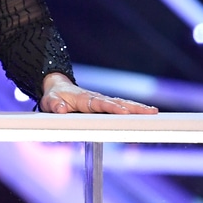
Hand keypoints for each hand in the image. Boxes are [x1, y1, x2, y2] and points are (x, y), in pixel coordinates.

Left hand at [39, 73, 157, 114]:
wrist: (57, 88)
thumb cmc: (53, 97)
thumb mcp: (48, 101)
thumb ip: (54, 105)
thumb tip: (60, 109)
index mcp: (84, 99)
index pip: (100, 104)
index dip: (112, 107)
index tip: (124, 111)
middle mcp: (96, 98)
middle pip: (118, 102)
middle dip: (134, 107)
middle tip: (151, 112)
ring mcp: (101, 101)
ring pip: (122, 103)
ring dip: (137, 108)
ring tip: (154, 112)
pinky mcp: (104, 105)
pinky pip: (120, 107)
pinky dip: (133, 110)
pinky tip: (146, 114)